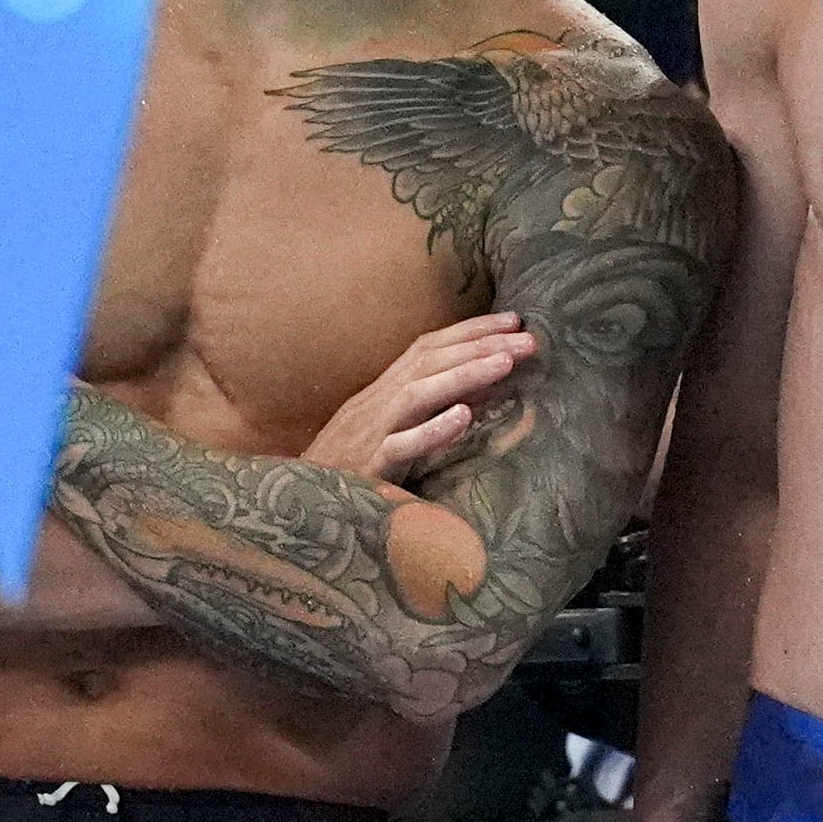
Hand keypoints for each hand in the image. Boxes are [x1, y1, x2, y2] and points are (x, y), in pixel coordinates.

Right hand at [305, 313, 536, 485]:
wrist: (292, 503)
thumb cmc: (347, 472)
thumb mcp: (390, 435)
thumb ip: (429, 414)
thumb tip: (484, 397)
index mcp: (381, 393)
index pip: (428, 348)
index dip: (471, 330)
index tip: (514, 319)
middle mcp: (375, 404)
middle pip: (429, 362)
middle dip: (481, 345)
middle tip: (530, 337)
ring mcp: (370, 433)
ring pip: (418, 394)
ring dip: (464, 375)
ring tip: (506, 362)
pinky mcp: (367, 468)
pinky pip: (400, 446)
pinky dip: (432, 429)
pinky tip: (463, 417)